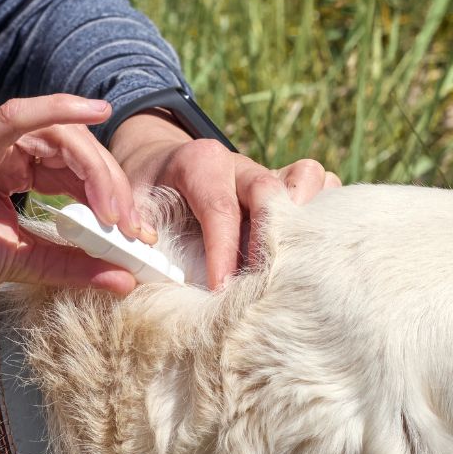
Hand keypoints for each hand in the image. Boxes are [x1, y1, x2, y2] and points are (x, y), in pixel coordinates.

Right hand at [0, 94, 147, 315]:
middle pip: (72, 151)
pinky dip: (57, 109)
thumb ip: (72, 264)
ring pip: (57, 136)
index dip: (110, 195)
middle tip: (132, 225)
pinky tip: (95, 109)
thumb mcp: (22, 263)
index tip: (138, 232)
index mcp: (6, 170)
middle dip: (110, 186)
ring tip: (115, 211)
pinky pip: (17, 116)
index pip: (71, 170)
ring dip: (96, 169)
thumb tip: (127, 277)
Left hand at [109, 113, 340, 288]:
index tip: (221, 291)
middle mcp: (239, 163)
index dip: (222, 252)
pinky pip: (324, 186)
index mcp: (199, 162)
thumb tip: (132, 273)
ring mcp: (268, 170)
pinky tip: (312, 251)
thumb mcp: (127, 206)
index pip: (219, 208)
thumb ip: (129, 234)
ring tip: (294, 262)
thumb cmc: (147, 193)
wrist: (162, 164)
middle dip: (269, 239)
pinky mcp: (288, 183)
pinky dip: (326, 214)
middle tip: (262, 283)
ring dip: (306, 219)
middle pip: (269, 190)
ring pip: (307, 177)